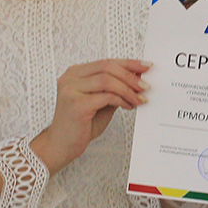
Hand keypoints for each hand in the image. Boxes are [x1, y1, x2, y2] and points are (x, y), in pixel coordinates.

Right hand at [30, 59, 150, 174]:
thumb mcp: (101, 102)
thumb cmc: (81, 124)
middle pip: (107, 67)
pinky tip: (128, 106)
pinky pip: (106, 96)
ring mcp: (71, 89)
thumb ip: (114, 89)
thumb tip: (137, 78)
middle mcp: (71, 78)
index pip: (106, 62)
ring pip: (108, 80)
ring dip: (128, 89)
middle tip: (146, 86)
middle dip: (131, 76)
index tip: (145, 67)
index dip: (128, 63)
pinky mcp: (76, 104)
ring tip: (140, 98)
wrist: (62, 145)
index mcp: (76, 73)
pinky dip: (121, 100)